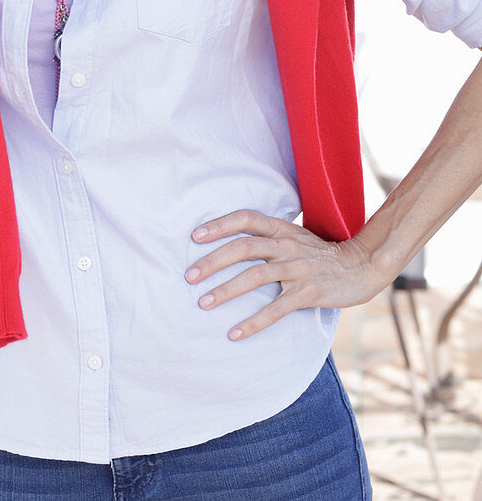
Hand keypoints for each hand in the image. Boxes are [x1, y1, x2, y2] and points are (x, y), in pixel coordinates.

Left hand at [184, 209, 386, 340]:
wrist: (362, 267)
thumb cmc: (320, 255)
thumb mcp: (295, 236)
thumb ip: (268, 237)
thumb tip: (231, 243)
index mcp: (282, 229)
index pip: (246, 218)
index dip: (220, 225)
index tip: (194, 237)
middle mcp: (287, 245)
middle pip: (243, 247)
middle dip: (212, 261)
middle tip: (189, 276)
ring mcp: (298, 268)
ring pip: (255, 275)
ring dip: (226, 290)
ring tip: (203, 303)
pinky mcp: (309, 292)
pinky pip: (276, 308)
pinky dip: (254, 322)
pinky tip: (235, 333)